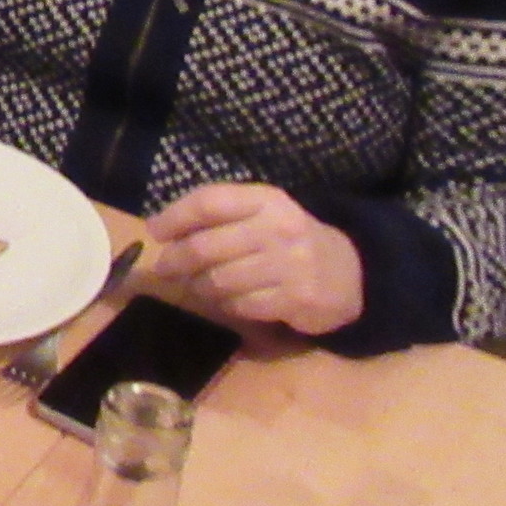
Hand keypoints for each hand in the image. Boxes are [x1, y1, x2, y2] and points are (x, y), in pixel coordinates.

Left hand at [145, 183, 364, 336]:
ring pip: (219, 280)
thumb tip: (161, 228)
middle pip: (206, 246)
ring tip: (197, 285)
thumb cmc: (288, 240)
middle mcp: (279, 228)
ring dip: (199, 286)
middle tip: (165, 268)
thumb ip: (218, 215)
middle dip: (176, 260)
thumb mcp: (261, 214)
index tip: (154, 231)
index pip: (210, 202)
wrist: (350, 272)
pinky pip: (241, 306)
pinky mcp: (296, 299)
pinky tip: (230, 300)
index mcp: (266, 200)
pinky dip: (227, 306)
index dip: (175, 217)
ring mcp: (290, 265)